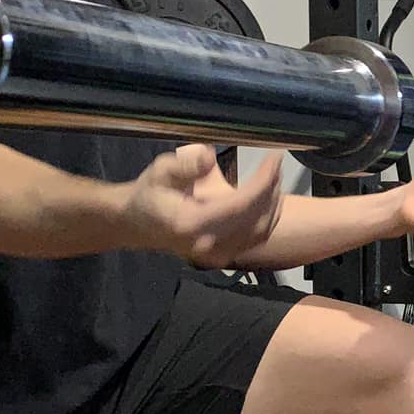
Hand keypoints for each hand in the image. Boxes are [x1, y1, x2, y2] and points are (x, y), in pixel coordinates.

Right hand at [123, 145, 284, 267]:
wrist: (137, 224)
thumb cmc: (150, 193)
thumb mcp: (161, 171)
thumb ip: (185, 165)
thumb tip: (209, 156)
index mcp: (191, 223)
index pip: (240, 205)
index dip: (262, 181)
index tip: (274, 158)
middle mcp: (206, 245)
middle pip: (255, 219)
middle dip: (272, 189)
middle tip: (277, 164)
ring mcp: (216, 255)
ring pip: (260, 232)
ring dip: (273, 204)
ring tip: (275, 177)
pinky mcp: (222, 258)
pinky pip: (255, 240)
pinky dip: (268, 219)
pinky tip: (270, 198)